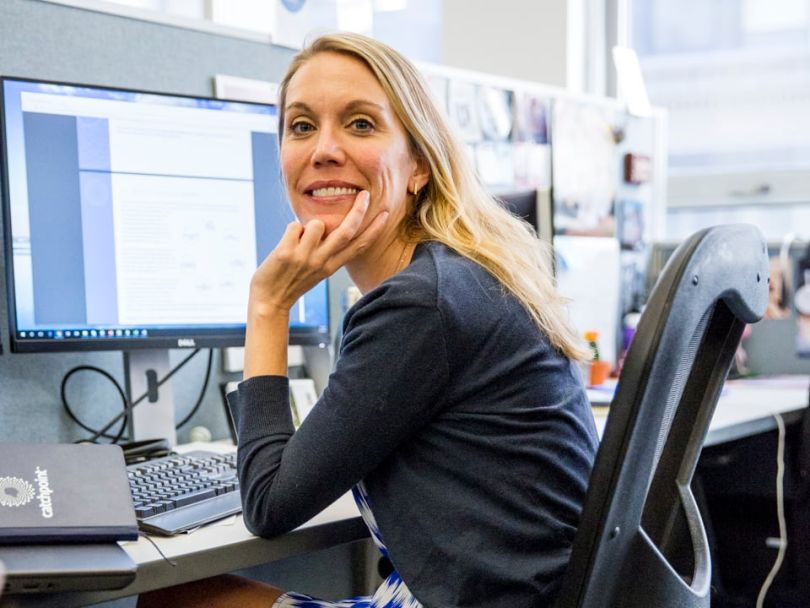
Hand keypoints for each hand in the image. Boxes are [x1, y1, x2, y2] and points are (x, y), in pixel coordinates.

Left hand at [249, 191, 387, 314]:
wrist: (270, 300)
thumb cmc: (292, 281)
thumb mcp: (317, 270)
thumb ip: (326, 251)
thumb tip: (327, 225)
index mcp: (332, 267)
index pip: (359, 246)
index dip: (374, 230)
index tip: (385, 214)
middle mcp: (322, 262)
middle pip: (346, 231)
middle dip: (359, 211)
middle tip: (365, 194)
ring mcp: (305, 257)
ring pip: (316, 224)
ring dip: (307, 226)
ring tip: (298, 241)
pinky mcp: (286, 253)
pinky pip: (294, 226)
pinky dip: (290, 231)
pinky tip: (286, 244)